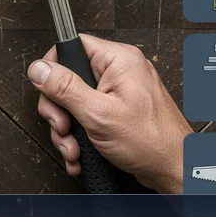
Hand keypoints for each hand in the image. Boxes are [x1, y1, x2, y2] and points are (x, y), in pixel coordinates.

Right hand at [27, 34, 192, 193]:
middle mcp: (118, 71)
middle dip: (59, 110)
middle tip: (64, 126)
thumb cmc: (152, 142)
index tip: (49, 92)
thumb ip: (65, 88)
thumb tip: (40, 68)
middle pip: (67, 79)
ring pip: (72, 102)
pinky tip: (81, 152)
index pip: (71, 46)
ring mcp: (117, 92)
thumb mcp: (98, 113)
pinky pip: (85, 116)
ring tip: (75, 147)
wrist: (175, 170)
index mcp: (118, 60)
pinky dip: (79, 136)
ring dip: (67, 130)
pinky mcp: (115, 111)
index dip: (53, 69)